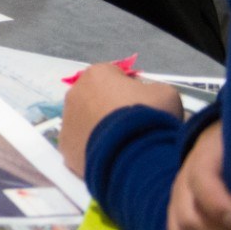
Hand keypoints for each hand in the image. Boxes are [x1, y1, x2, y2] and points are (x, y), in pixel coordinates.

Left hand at [58, 61, 183, 175]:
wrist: (137, 155)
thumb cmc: (151, 117)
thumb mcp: (165, 93)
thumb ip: (152, 88)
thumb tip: (147, 96)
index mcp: (96, 74)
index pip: (113, 75)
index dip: (130, 87)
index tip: (142, 102)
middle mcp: (74, 93)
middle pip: (95, 97)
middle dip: (110, 106)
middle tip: (132, 123)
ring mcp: (67, 121)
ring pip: (85, 120)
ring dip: (99, 127)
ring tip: (123, 142)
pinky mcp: (65, 146)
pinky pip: (81, 143)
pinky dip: (93, 147)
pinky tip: (111, 154)